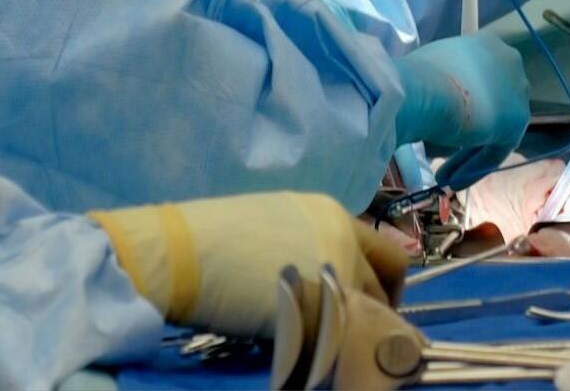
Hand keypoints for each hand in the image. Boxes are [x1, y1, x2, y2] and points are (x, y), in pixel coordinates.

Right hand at [91, 192, 407, 338]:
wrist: (180, 252)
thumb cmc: (215, 238)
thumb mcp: (280, 227)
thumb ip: (316, 247)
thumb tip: (331, 279)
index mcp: (335, 217)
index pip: (389, 255)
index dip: (386, 287)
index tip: (374, 307)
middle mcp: (344, 241)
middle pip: (386, 288)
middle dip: (380, 315)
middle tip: (358, 336)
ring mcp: (332, 275)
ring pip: (366, 317)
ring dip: (354, 335)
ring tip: (327, 347)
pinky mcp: (313, 310)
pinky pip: (336, 340)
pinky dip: (328, 351)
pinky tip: (306, 354)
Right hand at [394, 33, 530, 189]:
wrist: (425, 90)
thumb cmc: (418, 76)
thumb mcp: (431, 69)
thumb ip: (445, 80)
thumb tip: (435, 98)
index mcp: (487, 44)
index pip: (481, 78)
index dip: (463, 104)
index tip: (443, 120)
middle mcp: (508, 61)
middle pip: (491, 102)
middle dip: (469, 129)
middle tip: (445, 149)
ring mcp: (516, 90)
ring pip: (492, 128)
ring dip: (468, 154)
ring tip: (443, 176)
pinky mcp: (517, 120)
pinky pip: (494, 149)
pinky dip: (474, 167)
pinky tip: (454, 182)